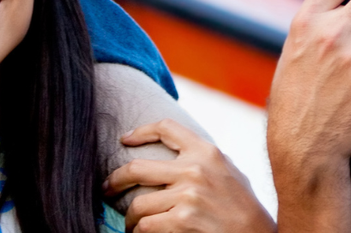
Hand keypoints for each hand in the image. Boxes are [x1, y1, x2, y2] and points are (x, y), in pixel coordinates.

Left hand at [105, 119, 273, 232]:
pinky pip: (145, 226)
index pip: (166, 128)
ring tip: (130, 226)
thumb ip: (204, 161)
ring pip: (138, 204)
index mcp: (206, 152)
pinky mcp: (181, 220)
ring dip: (129, 219)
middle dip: (115, 180)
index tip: (125, 140)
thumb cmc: (244, 209)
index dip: (140, 131)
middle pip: (137, 167)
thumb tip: (174, 155)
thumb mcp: (229, 172)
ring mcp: (187, 195)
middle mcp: (194, 169)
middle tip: (106, 189)